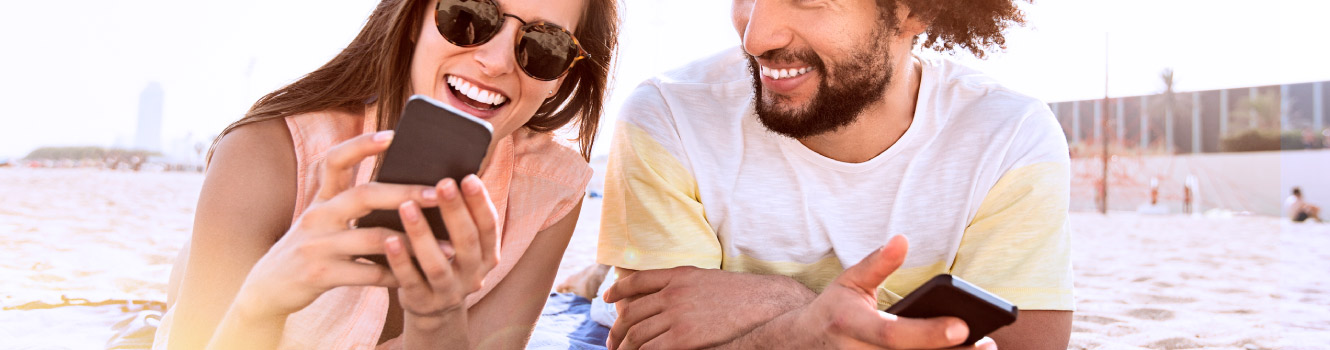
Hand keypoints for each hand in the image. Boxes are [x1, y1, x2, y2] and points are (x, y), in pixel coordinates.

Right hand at [231, 130, 438, 318]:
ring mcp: (317, 245)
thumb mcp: (321, 219)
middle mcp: (317, 215)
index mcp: (321, 198)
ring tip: (450, 246)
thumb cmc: (309, 249)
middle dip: (405, 191)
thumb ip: (351, 203)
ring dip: (414, 242)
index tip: (393, 134)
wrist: (266, 289)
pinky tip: (419, 275)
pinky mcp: (319, 274)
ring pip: (372, 238)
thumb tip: (405, 188)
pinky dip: (396, 274)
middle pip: (364, 195)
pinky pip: (367, 273)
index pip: (335, 160)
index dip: (362, 144)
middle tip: (440, 193)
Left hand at [382, 174, 500, 338]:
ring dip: (422, 233)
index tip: (468, 177)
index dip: (480, 203)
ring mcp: (449, 292)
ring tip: (407, 205)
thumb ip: (460, 218)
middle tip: (443, 183)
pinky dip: (400, 260)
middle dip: (455, 211)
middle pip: (467, 241)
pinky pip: (410, 281)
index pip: (489, 226)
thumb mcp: (461, 244)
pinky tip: (388, 240)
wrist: (434, 309)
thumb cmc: (446, 261)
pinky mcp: (423, 303)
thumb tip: (450, 170)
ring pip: (437, 263)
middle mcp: (474, 275)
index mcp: (487, 255)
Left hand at [603, 266, 815, 349]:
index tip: (608, 298)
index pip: (636, 281)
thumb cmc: (738, 294)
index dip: (618, 290)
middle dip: (617, 330)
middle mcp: (672, 293)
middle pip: (632, 312)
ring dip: (625, 347)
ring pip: (638, 334)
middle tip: (612, 342)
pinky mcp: (684, 339)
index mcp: (677, 275)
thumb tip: (663, 293)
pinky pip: (652, 349)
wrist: (761, 305)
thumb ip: (681, 283)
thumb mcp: (705, 278)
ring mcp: (677, 316)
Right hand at [792, 235, 994, 349]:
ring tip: (980, 348)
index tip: (962, 325)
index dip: (928, 333)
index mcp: (850, 324)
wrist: (803, 344)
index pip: (893, 335)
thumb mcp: (849, 281)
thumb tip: (902, 240)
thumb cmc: (835, 310)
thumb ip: (877, 264)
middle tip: (986, 344)